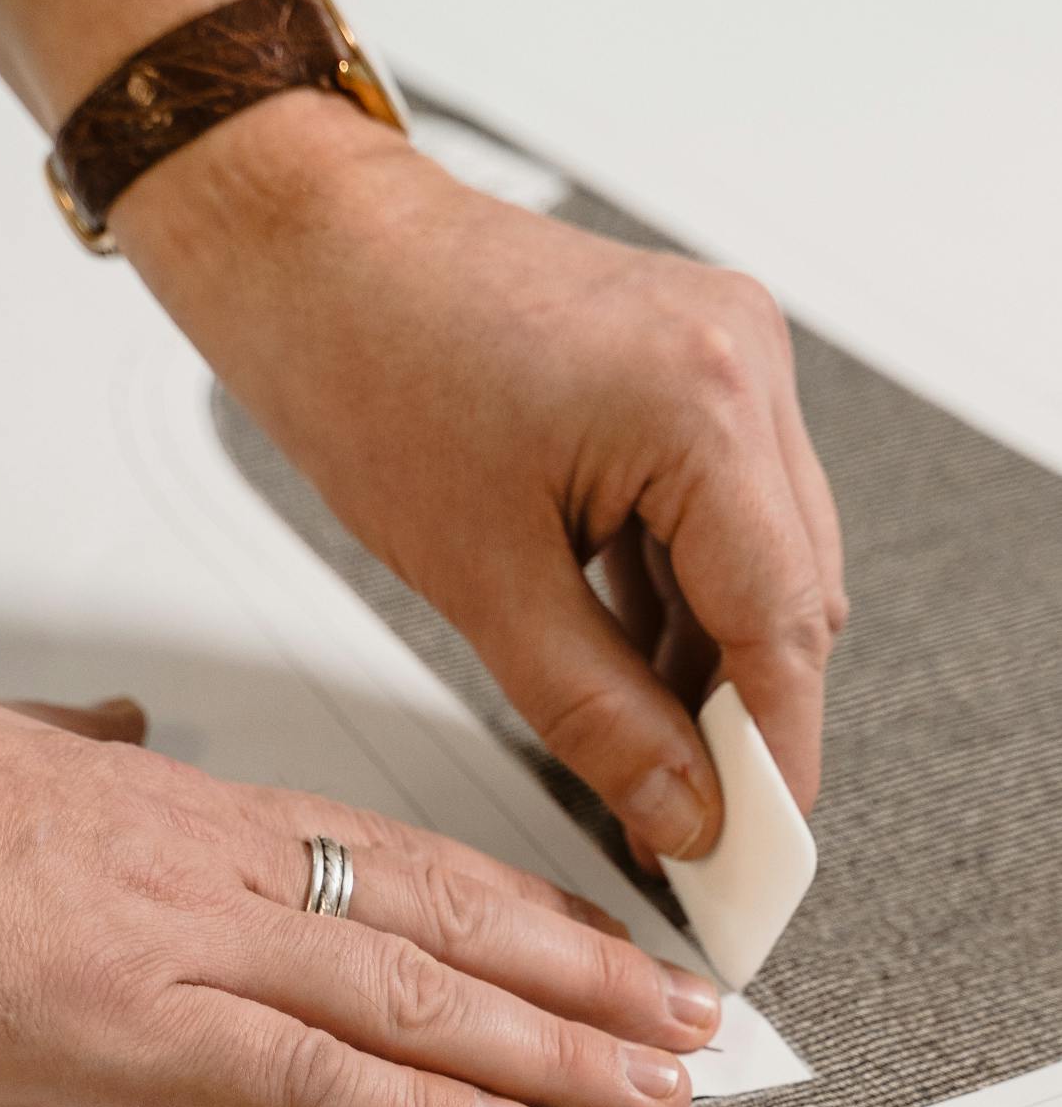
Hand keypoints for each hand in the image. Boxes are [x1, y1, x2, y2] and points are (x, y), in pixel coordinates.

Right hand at [0, 652, 718, 1106]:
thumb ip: (80, 759)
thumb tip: (119, 743)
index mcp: (185, 809)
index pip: (399, 858)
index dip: (519, 904)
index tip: (594, 939)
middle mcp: (214, 866)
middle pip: (445, 920)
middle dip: (584, 976)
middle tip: (685, 1018)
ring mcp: (179, 943)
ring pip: (414, 993)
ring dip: (551, 1045)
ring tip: (653, 1081)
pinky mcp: (120, 1029)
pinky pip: (305, 1073)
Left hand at [121, 95, 846, 865]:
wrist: (315, 253)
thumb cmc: (367, 367)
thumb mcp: (482, 580)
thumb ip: (597, 714)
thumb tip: (679, 809)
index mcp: (702, 399)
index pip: (781, 623)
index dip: (776, 757)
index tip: (761, 853)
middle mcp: (742, 359)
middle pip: (791, 594)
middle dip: (747, 720)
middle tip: (697, 827)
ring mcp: (725, 354)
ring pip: (759, 561)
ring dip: (711, 665)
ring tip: (651, 764)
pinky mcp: (690, 366)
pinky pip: (718, 513)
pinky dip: (682, 599)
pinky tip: (638, 674)